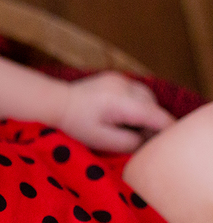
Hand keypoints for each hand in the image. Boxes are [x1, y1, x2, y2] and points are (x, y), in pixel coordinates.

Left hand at [58, 71, 174, 151]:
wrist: (55, 101)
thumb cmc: (75, 124)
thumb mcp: (102, 140)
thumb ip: (130, 142)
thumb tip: (149, 141)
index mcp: (123, 102)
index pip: (158, 117)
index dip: (167, 132)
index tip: (166, 145)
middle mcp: (125, 86)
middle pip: (155, 107)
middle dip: (153, 124)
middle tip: (139, 140)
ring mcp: (121, 79)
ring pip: (148, 99)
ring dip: (145, 113)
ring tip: (128, 127)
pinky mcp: (116, 78)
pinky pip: (137, 92)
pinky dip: (136, 104)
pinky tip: (121, 115)